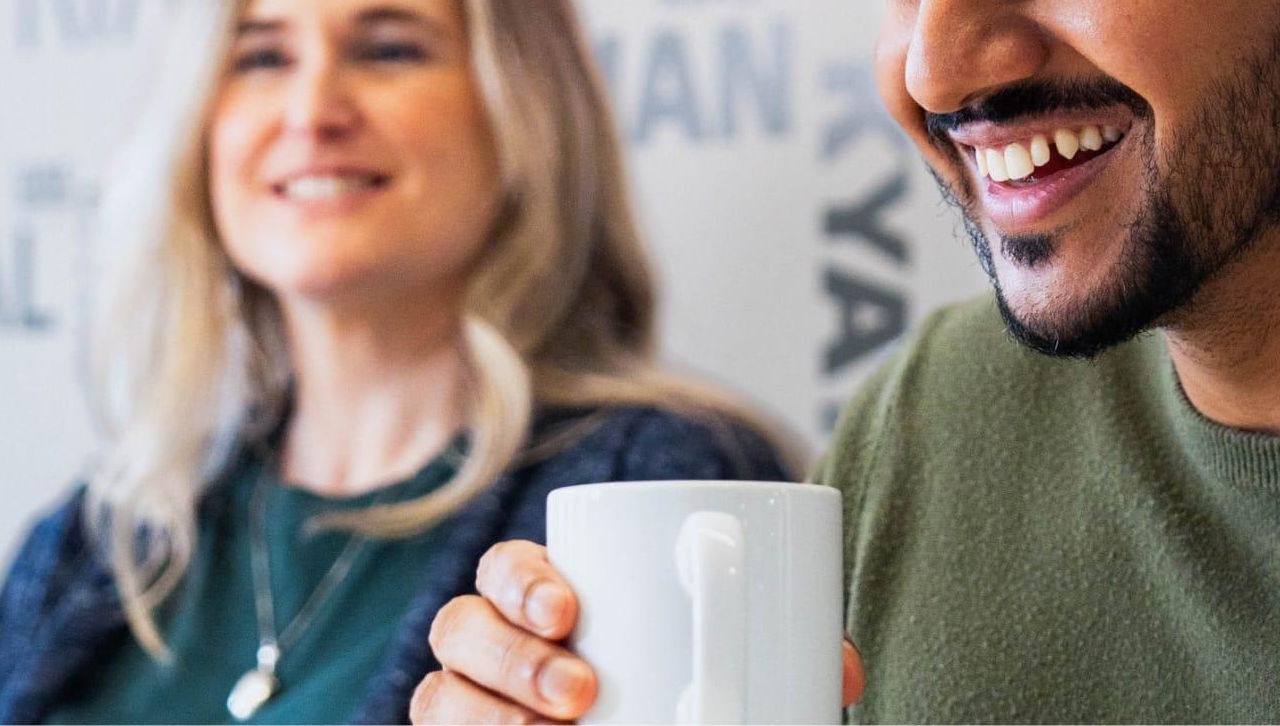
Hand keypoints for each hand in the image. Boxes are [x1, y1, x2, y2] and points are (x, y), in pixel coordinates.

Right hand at [410, 540, 864, 723]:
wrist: (672, 724)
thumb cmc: (683, 694)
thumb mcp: (732, 669)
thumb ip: (778, 656)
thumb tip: (840, 669)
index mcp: (546, 602)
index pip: (507, 569)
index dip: (522, 581)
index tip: (570, 611)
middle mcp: (493, 649)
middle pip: (459, 627)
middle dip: (510, 656)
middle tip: (580, 691)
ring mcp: (473, 706)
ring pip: (439, 697)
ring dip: (483, 713)